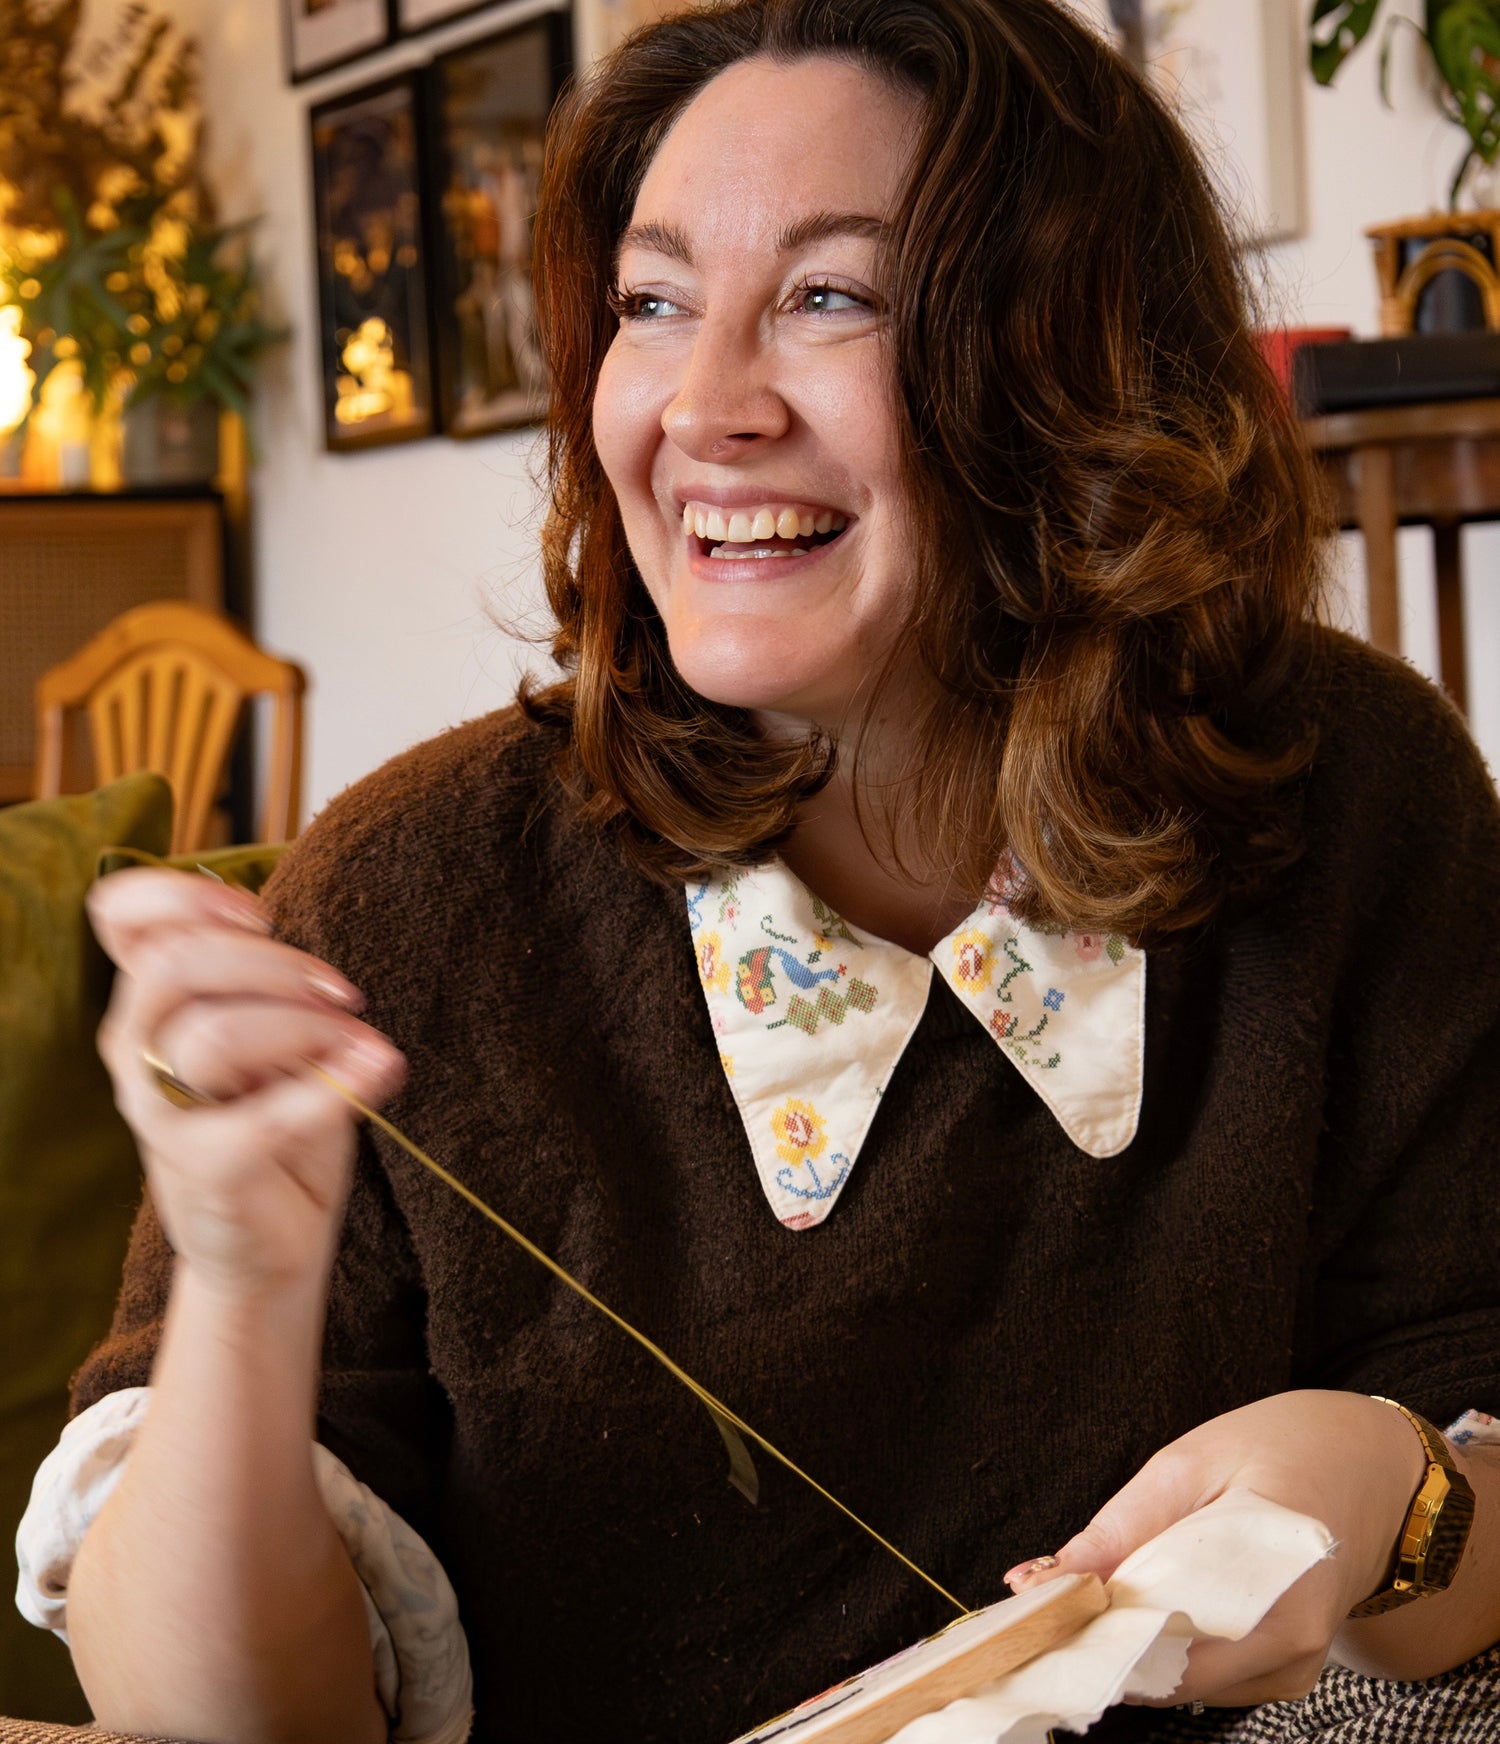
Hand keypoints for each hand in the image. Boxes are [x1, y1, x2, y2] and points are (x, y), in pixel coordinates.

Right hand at [90, 868, 405, 1302]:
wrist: (270, 1244)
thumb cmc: (271, 1120)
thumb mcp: (270, 1035)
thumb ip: (269, 986)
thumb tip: (299, 954)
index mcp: (148, 1002)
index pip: (120, 916)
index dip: (183, 894)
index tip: (257, 911)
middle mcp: (136, 1049)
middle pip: (176, 964)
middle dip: (273, 962)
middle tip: (341, 992)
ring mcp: (160, 1114)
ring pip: (216, 1035)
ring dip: (307, 1025)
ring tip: (359, 1043)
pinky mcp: (206, 1169)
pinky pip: (267, 1117)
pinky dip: (336, 1086)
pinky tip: (379, 1069)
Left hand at [1003, 1390, 1426, 1706]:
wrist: (1366, 1468)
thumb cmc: (1279, 1451)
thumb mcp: (1188, 1464)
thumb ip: (1118, 1529)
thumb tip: (1038, 1581)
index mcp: (1280, 1586)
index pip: (1167, 1642)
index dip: (1089, 1632)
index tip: (1032, 1609)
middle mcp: (1293, 1646)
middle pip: (1169, 1673)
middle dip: (1099, 1640)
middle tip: (1043, 1598)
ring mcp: (1291, 1669)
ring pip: (1179, 1680)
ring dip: (1126, 1642)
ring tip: (1087, 1589)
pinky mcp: (1282, 1673)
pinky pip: (1201, 1673)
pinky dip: (1159, 1642)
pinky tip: (1137, 1601)